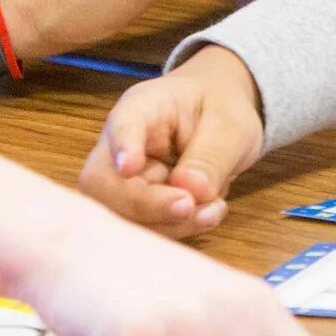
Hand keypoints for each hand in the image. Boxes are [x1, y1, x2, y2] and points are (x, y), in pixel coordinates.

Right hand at [80, 45, 268, 237]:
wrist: (221, 115)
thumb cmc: (220, 108)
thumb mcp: (230, 124)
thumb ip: (212, 155)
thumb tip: (191, 190)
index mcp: (142, 107)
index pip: (122, 124)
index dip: (122, 148)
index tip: (129, 168)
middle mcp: (120, 145)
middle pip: (104, 184)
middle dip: (148, 205)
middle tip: (190, 206)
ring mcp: (123, 179)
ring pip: (122, 215)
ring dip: (169, 223)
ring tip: (213, 210)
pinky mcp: (136, 206)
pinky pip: (144, 227)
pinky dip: (176, 229)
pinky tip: (207, 214)